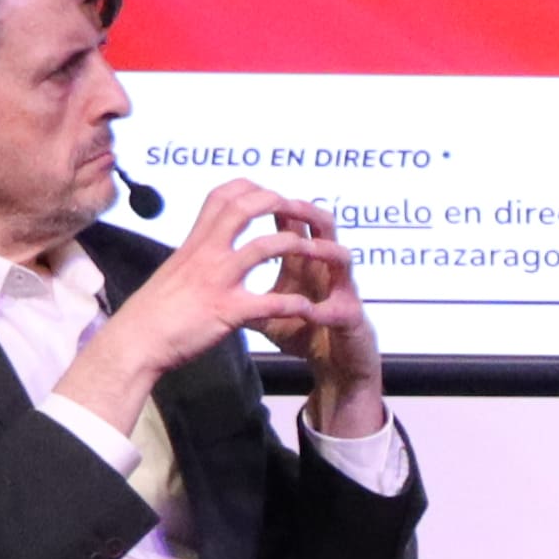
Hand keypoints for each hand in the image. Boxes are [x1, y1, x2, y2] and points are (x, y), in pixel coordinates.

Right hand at [58, 179, 314, 430]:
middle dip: (281, 203)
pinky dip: (293, 303)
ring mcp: (217, 280)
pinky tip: (309, 308)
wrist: (135, 342)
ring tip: (321, 253)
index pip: (224, 196)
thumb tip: (205, 247)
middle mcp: (206, 253)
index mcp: (195, 242)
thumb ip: (195, 255)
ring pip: (265, 248)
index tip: (272, 194)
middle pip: (247, 207)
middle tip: (306, 211)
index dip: (253, 188)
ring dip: (299, 247)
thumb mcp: (173, 270)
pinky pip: (268, 301)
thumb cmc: (153, 312)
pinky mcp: (226, 311)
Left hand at [257, 192, 385, 438]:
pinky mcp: (352, 318)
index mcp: (303, 262)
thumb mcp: (265, 313)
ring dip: (324, 250)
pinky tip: (309, 312)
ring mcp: (342, 290)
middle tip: (283, 203)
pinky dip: (323, 309)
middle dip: (303, 211)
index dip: (274, 204)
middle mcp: (326, 269)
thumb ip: (243, 296)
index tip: (251, 193)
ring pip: (342, 256)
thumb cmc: (304, 333)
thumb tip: (206, 289)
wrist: (335, 364)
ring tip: (307, 247)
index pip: (292, 221)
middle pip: (323, 225)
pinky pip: (339, 308)